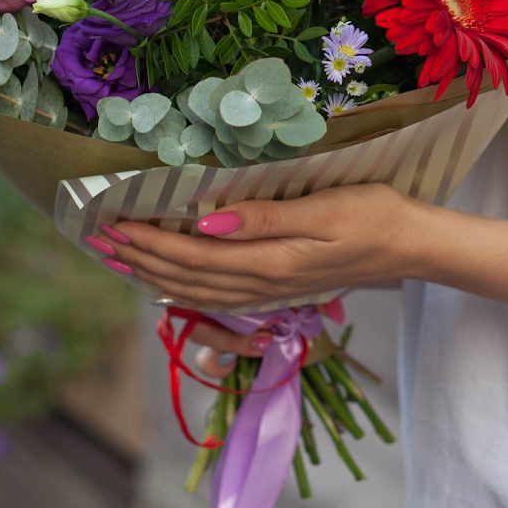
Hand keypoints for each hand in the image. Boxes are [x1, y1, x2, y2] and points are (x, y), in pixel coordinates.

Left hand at [105, 183, 425, 310]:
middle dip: (138, 259)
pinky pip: (218, 299)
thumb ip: (263, 218)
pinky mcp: (279, 291)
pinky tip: (168, 289)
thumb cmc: (372, 214)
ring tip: (118, 260)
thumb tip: (206, 221)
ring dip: (152, 277)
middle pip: (186, 278)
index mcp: (270, 262)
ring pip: (196, 292)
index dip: (148, 241)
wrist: (410, 245)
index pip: (192, 254)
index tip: (112, 223)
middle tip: (97, 238)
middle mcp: (264, 285)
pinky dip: (184, 293)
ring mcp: (271, 293)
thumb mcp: (322, 207)